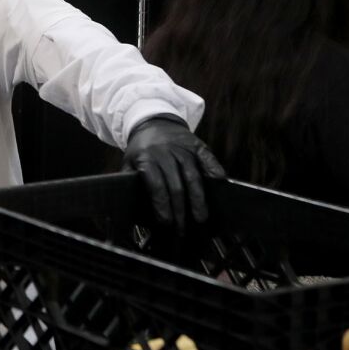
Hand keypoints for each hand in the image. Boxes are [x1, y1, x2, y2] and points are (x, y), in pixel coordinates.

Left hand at [121, 115, 224, 232]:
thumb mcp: (129, 162)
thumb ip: (130, 182)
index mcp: (147, 158)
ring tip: (201, 218)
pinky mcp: (198, 145)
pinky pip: (208, 159)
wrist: (153, 120)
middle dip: (180, 210)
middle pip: (176, 185)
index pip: (155, 185)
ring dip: (198, 199)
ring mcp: (184, 148)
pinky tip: (219, 186)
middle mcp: (166, 153)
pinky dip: (214, 172)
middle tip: (183, 229)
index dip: (161, 205)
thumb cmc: (141, 149)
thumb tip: (130, 209)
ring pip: (193, 176)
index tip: (165, 222)